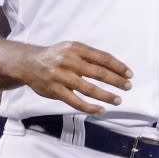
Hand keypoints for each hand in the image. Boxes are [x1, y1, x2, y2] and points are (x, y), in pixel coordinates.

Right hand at [13, 41, 132, 113]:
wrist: (29, 63)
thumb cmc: (57, 56)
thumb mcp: (72, 48)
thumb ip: (90, 55)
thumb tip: (114, 67)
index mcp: (77, 48)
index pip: (103, 57)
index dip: (118, 66)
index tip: (129, 74)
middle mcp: (70, 61)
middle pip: (98, 72)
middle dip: (116, 80)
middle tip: (128, 86)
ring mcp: (62, 76)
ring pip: (88, 88)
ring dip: (106, 95)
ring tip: (118, 99)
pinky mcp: (55, 91)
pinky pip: (75, 101)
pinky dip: (89, 107)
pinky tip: (100, 109)